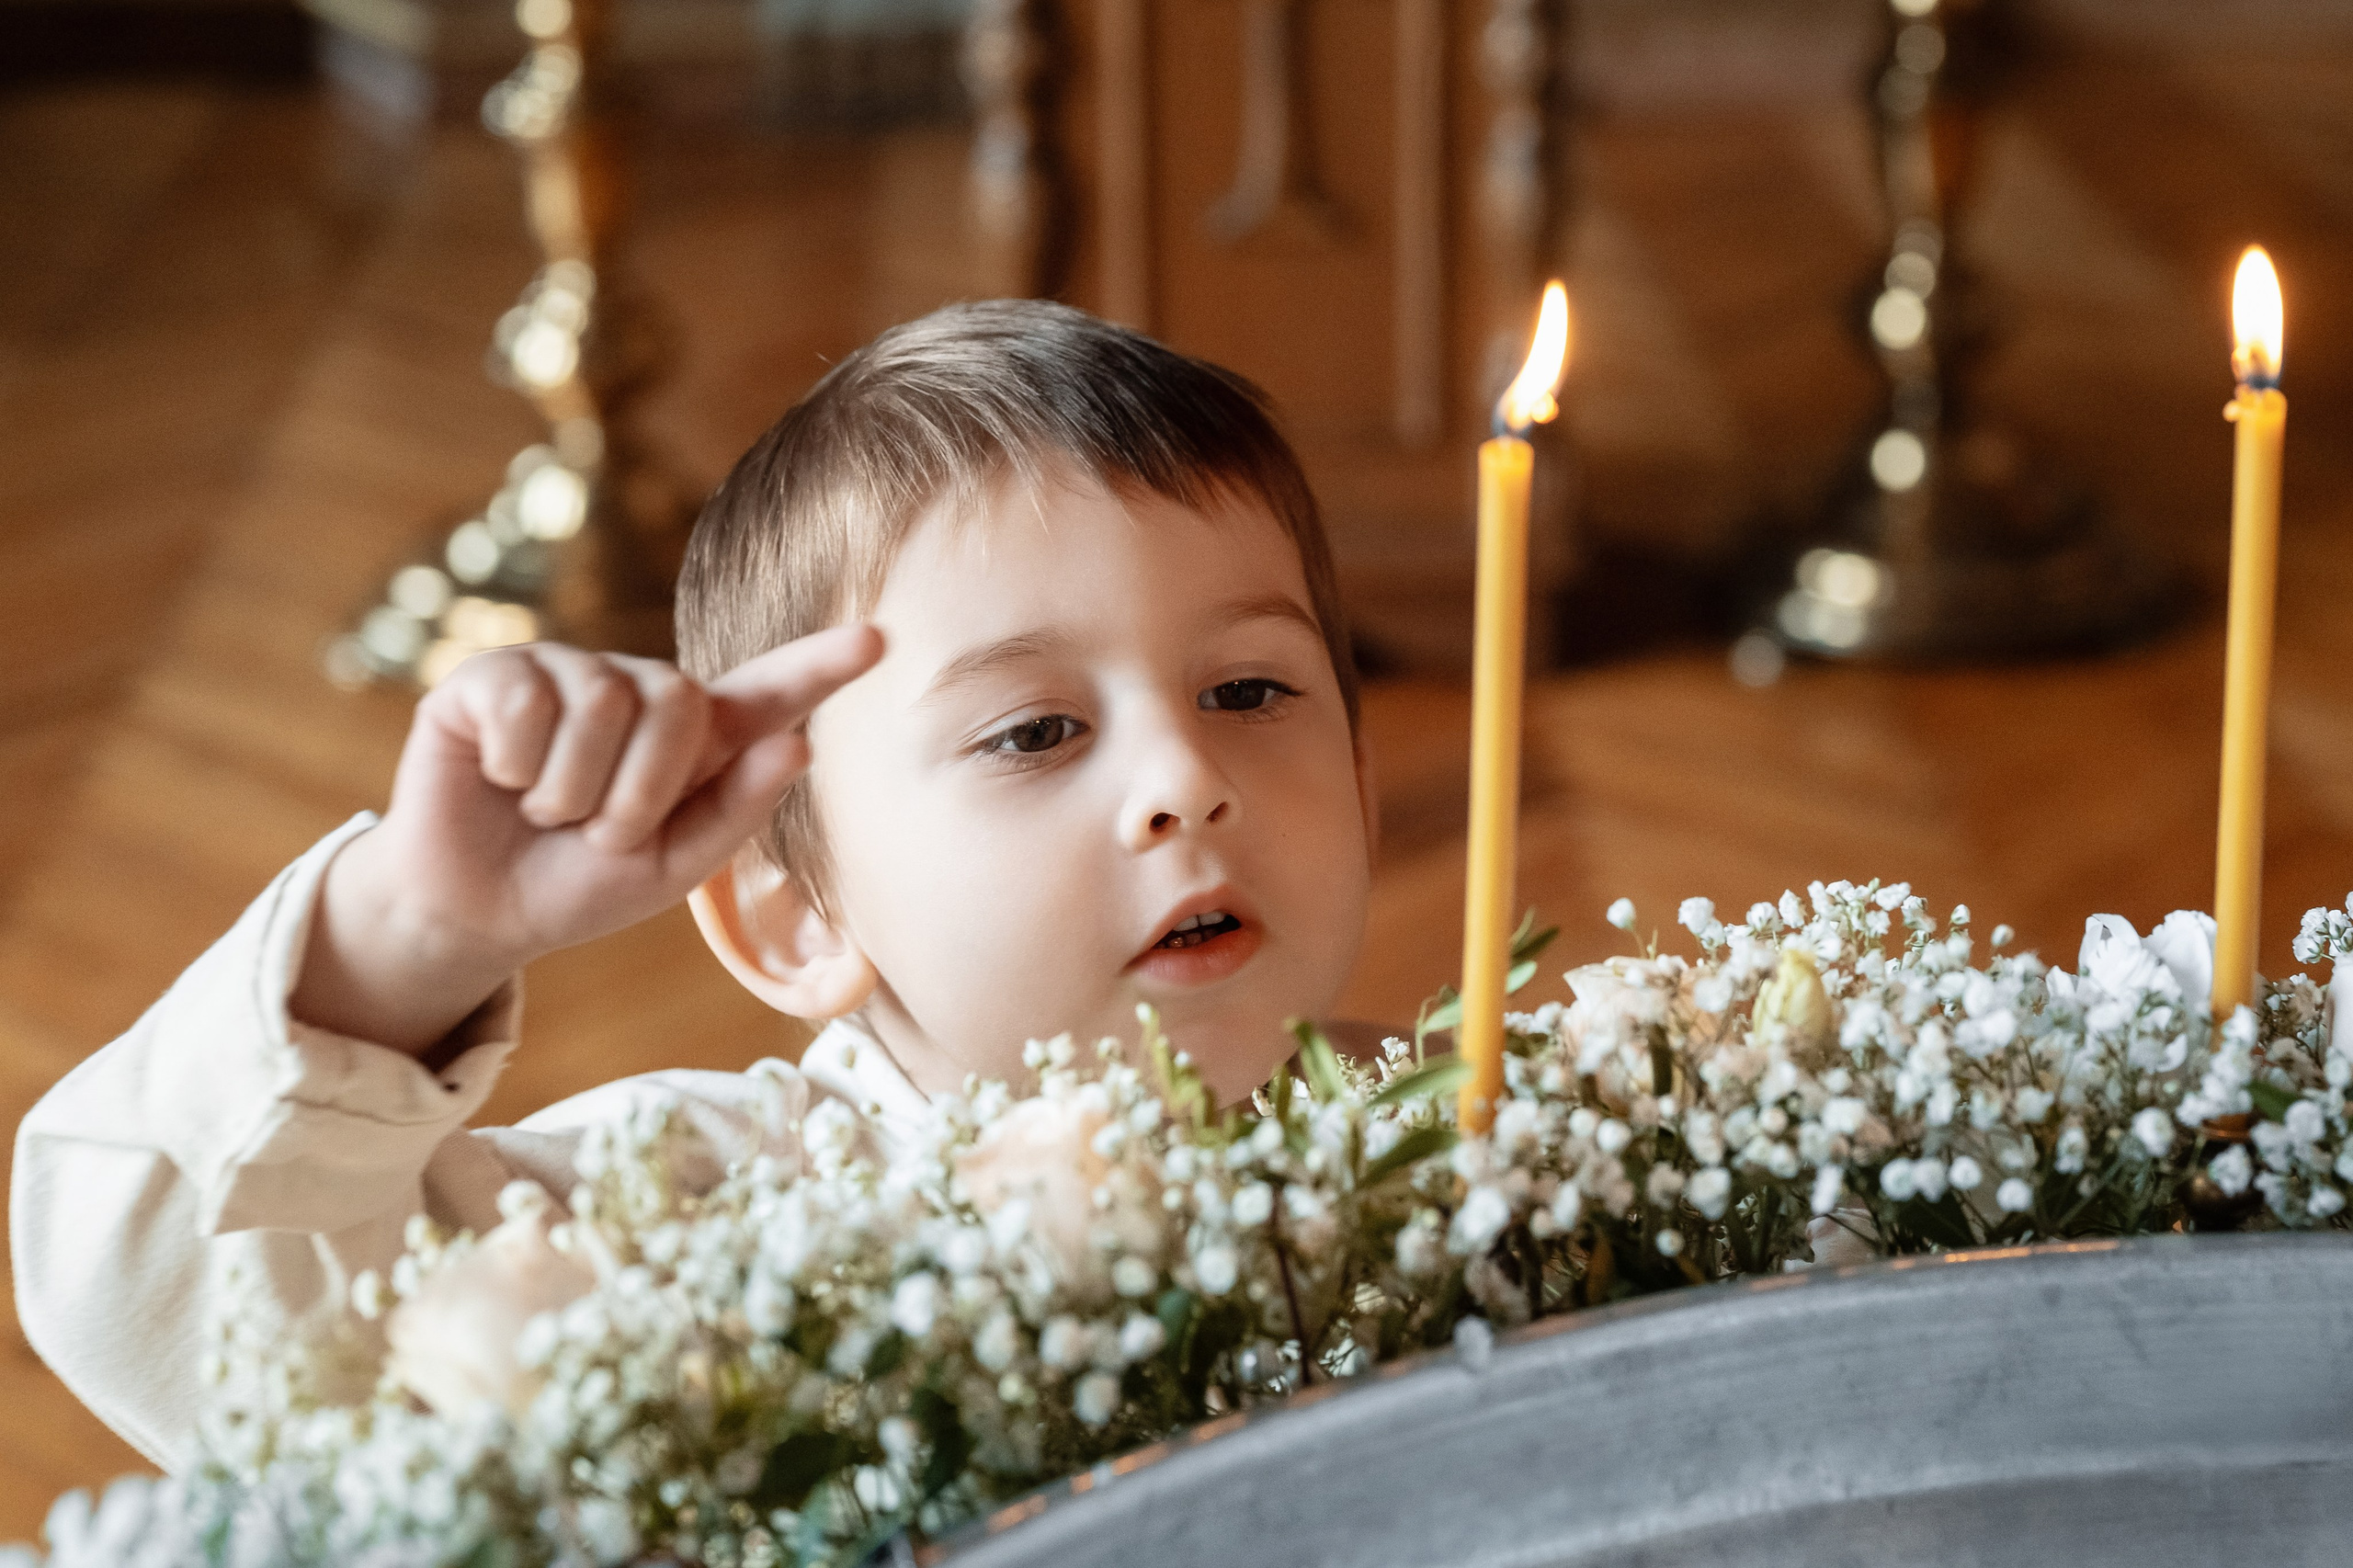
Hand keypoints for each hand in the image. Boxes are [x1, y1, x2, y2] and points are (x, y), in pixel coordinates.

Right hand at [291, 627, 883, 1056]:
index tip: (880, 638)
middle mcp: (637, 688)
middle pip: (678, 701)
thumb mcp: (670, 867)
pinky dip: (512, 765)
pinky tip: (496, 777)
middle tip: (596, 832)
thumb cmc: (580, 884)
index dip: (821, 663)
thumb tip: (797, 743)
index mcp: (696, 738)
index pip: (769, 690)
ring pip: (603, 704)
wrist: (476, 912)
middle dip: (637, 793)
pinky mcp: (494, 674)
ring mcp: (566, 672)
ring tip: (545, 810)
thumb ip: (736, 811)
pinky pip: (526, 703)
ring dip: (571, 790)